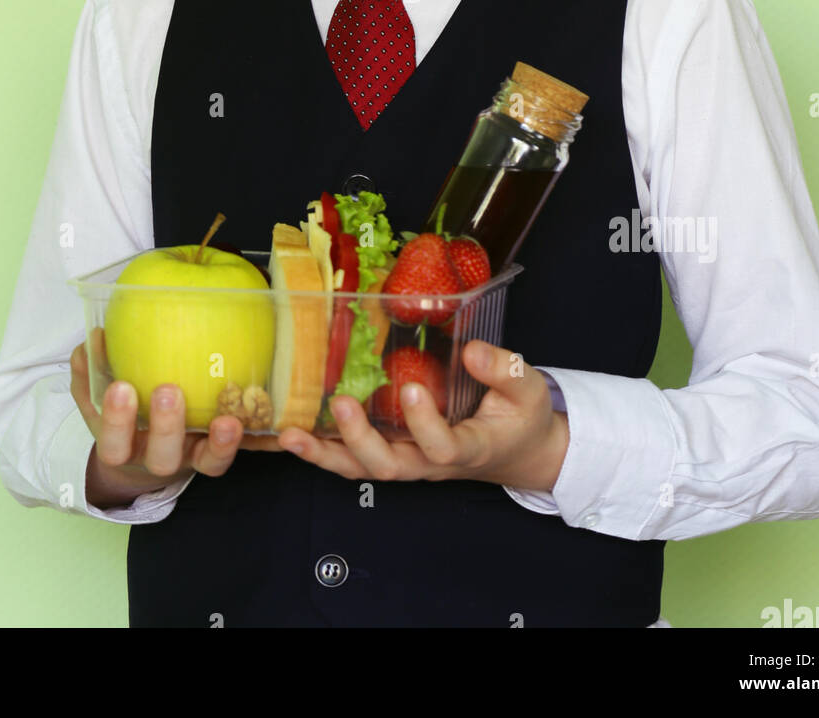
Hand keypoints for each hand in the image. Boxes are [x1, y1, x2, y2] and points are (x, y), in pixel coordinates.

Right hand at [70, 335, 281, 507]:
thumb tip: (92, 338)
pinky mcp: (223, 452)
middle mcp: (160, 458)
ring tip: (229, 419)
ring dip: (220, 443)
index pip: (115, 443)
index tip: (121, 386)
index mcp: (124, 447)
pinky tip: (277, 426)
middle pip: (163, 456)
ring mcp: (195, 456)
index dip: (118, 420)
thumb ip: (91, 371)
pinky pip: (245, 453)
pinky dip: (261, 442)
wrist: (145, 458)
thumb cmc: (124, 417)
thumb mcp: (100, 398)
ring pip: (209, 462)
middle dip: (166, 427)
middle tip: (169, 390)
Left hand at [276, 340, 568, 490]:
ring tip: (292, 433)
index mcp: (469, 448)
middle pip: (391, 467)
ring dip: (326, 454)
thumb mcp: (527, 390)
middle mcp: (432, 463)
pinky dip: (322, 451)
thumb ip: (504, 370)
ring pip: (363, 470)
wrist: (515, 449)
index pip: (443, 448)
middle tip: (341, 404)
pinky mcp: (393, 452)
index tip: (412, 388)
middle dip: (361, 441)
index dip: (424, 423)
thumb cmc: (519, 418)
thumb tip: (470, 349)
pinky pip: (353, 460)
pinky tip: (293, 434)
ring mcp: (409, 461)